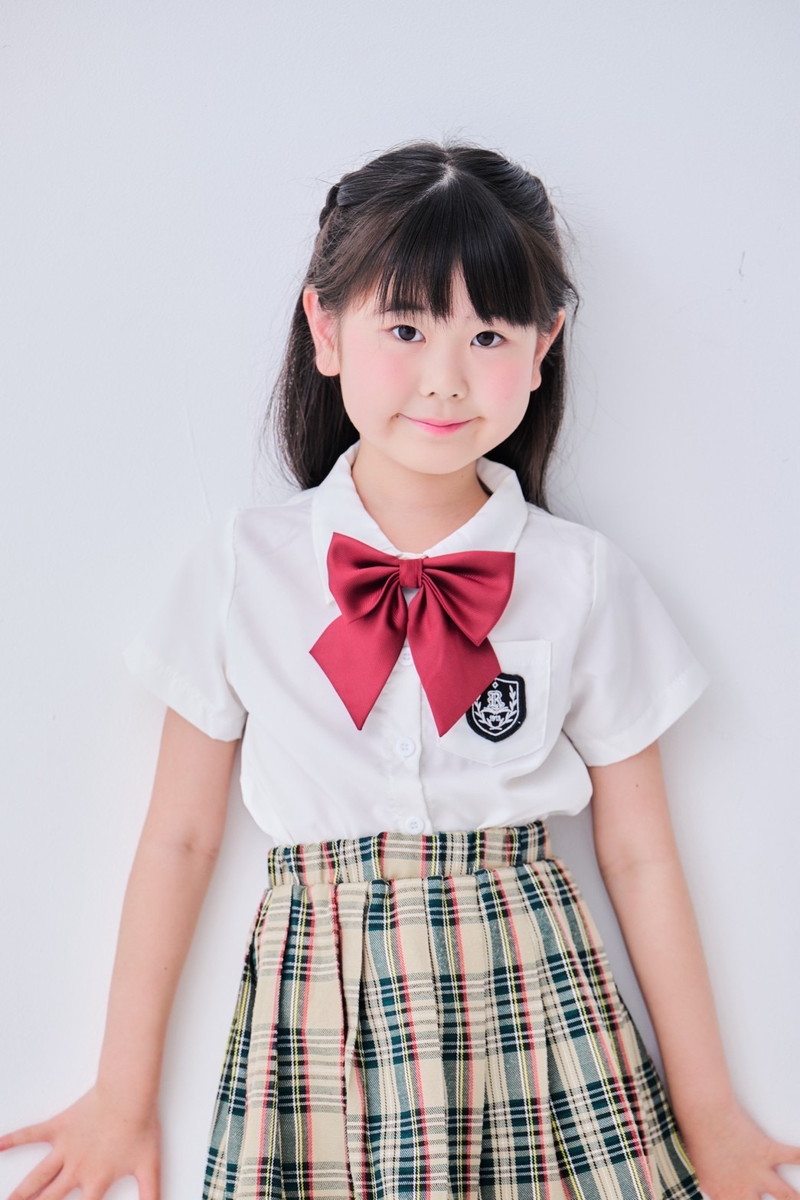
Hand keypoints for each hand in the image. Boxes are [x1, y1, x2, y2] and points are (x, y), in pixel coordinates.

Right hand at [0, 1083, 159, 1199]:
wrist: (130, 1096)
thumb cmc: (141, 1127)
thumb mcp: (151, 1166)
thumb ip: (153, 1195)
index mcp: (96, 1182)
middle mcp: (76, 1170)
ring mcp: (65, 1149)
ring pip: (36, 1178)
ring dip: (20, 1193)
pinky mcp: (59, 1127)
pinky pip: (31, 1134)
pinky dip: (12, 1140)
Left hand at [681, 1099, 799, 1199]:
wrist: (703, 1114)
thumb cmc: (693, 1135)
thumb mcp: (694, 1166)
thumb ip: (707, 1181)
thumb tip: (707, 1181)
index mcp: (722, 1194)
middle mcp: (743, 1189)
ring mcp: (758, 1172)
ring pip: (786, 1195)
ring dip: (794, 1197)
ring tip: (798, 1197)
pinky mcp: (767, 1151)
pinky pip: (792, 1155)